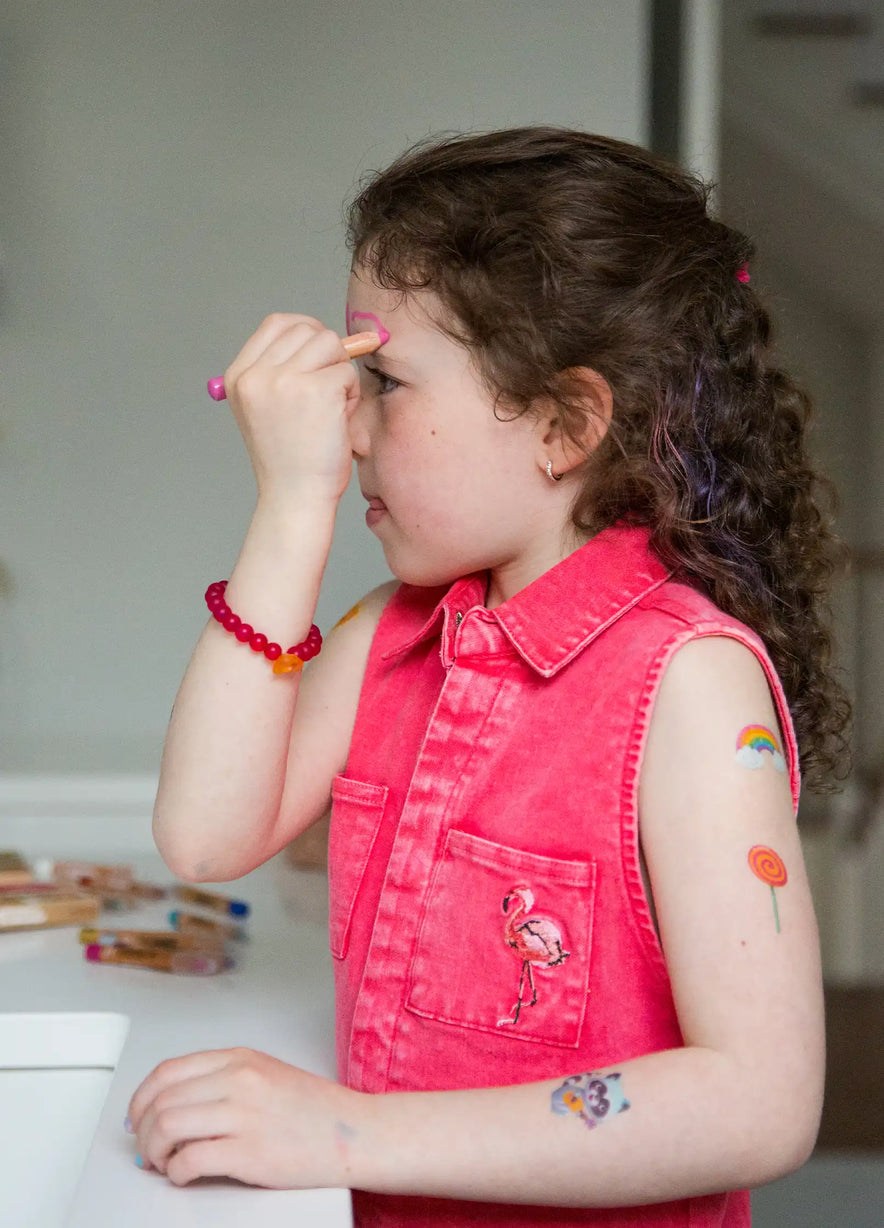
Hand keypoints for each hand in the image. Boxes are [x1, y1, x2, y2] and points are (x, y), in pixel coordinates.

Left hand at [126, 1046, 362, 1187]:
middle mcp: (238, 1080)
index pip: (168, 1072)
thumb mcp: (266, 1075)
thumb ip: (223, 1081)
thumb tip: (175, 1104)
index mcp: (239, 1059)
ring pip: (168, 1128)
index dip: (142, 1099)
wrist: (356, 1133)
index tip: (138, 1117)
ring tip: (165, 1163)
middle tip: (148, 1149)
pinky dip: (176, 1173)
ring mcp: (242, 1115)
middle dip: (144, 1132)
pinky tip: (185, 1175)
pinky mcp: (248, 1152)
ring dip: (155, 1153)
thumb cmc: (315, 1111)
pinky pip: (189, 1160)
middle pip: (162, 1102)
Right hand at [223, 313, 361, 503]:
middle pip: (306, 329)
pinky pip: (347, 371)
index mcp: (238, 377)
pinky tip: (339, 421)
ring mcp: (282, 380)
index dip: (306, 333)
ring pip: (330, 343)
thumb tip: (325, 336)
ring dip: (340, 372)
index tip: (319, 358)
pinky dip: (351, 395)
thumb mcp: (267, 409)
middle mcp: (255, 375)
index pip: (277, 324)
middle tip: (327, 392)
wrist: (295, 498)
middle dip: (327, 355)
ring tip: (332, 407)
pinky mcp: (315, 389)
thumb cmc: (290, 460)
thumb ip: (282, 371)